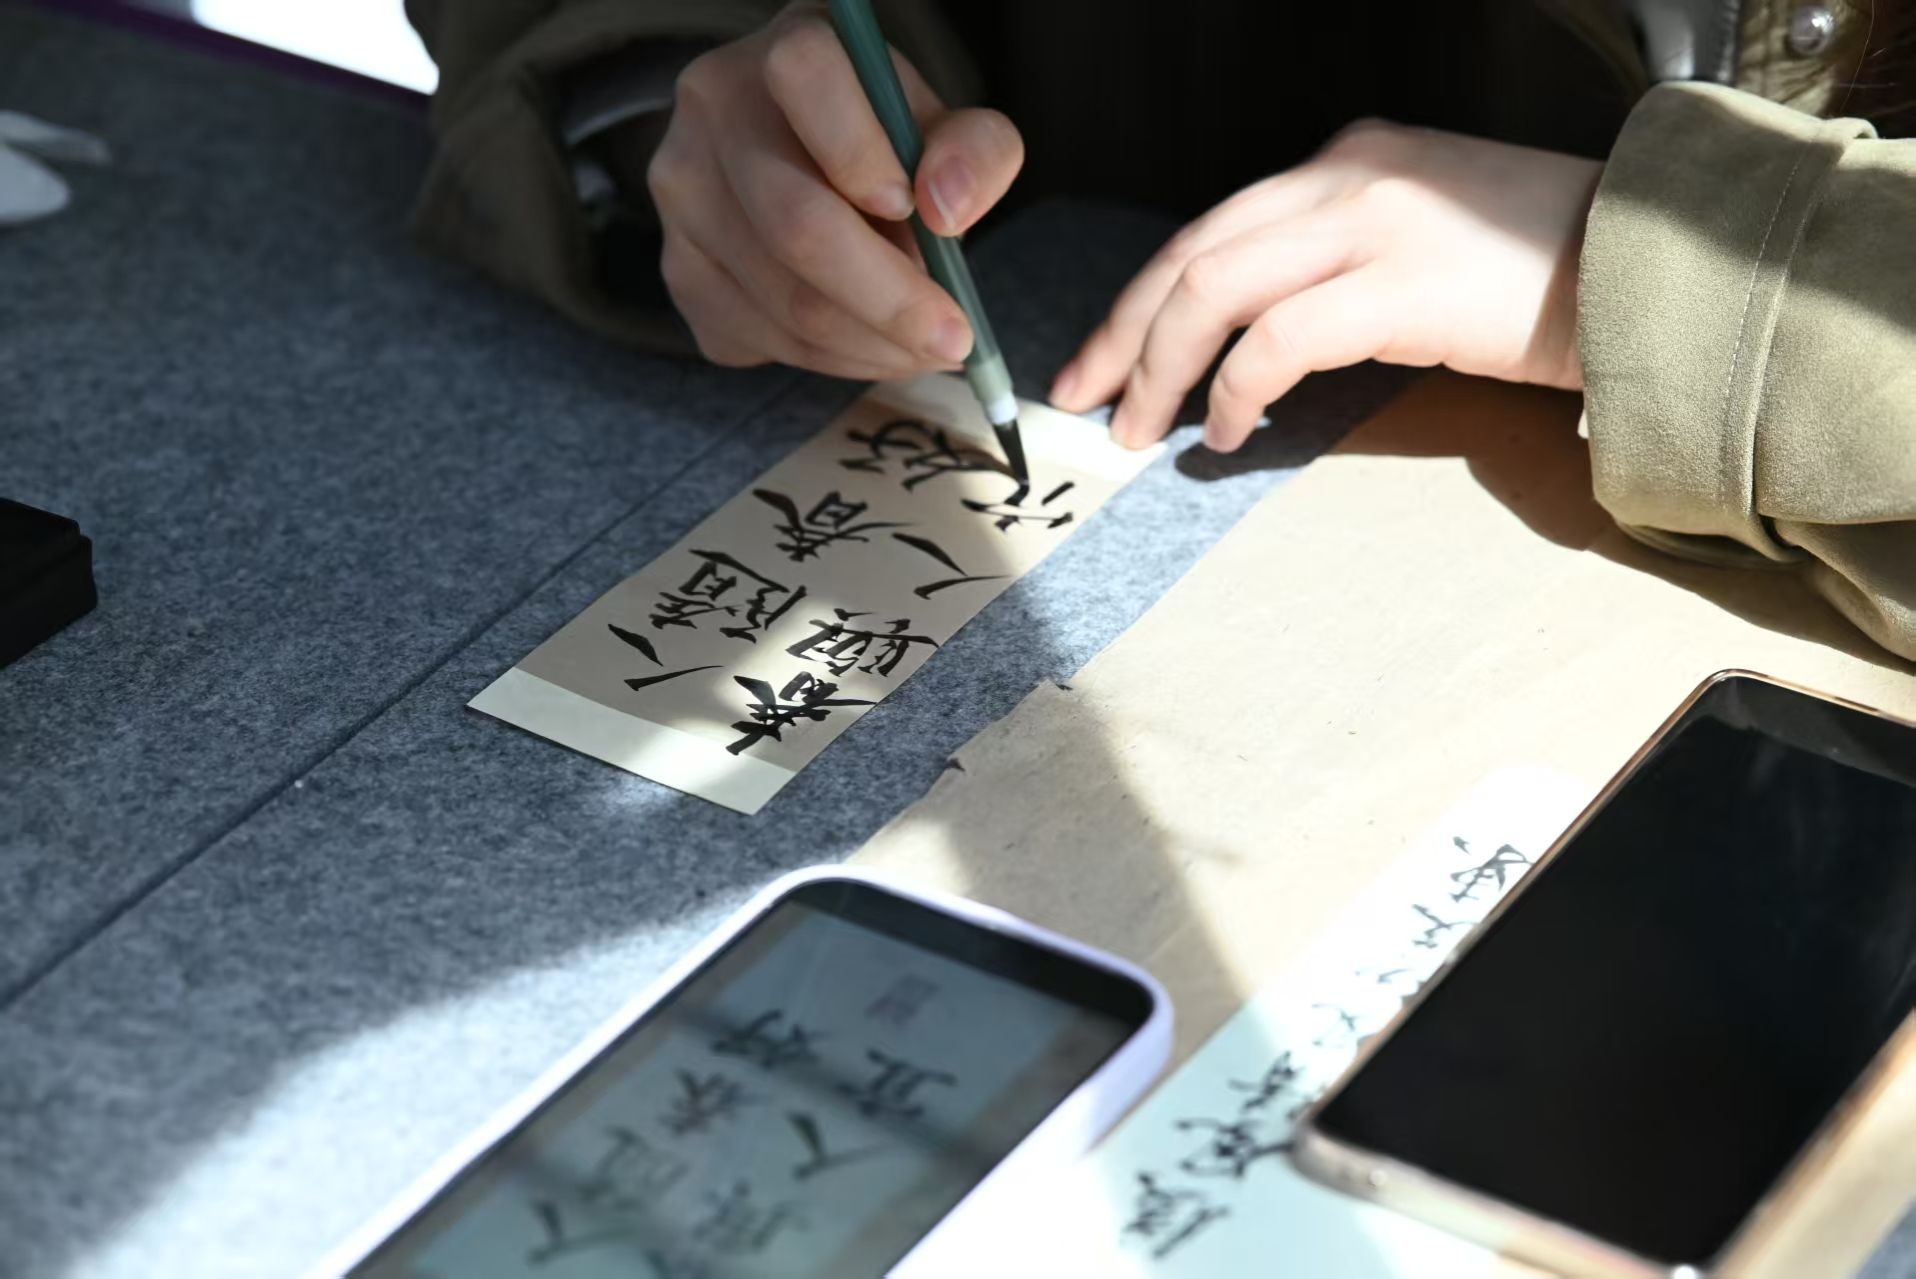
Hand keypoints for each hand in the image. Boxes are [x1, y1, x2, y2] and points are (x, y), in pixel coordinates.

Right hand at [647, 3, 1023, 377]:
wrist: (802, 161)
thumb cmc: (883, 142)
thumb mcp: (943, 125)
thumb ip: (974, 150)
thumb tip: (945, 209)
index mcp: (787, 48)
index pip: (806, 79)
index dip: (863, 153)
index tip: (923, 213)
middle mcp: (712, 112)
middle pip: (795, 223)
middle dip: (891, 301)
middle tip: (954, 339)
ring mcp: (683, 198)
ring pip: (784, 303)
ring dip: (873, 345)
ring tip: (923, 344)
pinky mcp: (680, 271)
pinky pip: (763, 341)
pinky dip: (835, 360)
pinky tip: (869, 342)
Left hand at [1050, 121, 1600, 450]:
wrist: (1652, 264)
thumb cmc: (1545, 272)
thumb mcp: (1424, 242)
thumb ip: (1339, 262)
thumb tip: (1258, 337)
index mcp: (1349, 161)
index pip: (1212, 228)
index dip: (1141, 299)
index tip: (1103, 358)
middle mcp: (1349, 174)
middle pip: (1191, 253)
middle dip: (1124, 335)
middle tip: (1088, 400)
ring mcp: (1374, 222)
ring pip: (1214, 288)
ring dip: (1163, 367)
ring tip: (1143, 429)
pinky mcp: (1401, 283)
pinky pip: (1278, 339)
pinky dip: (1237, 390)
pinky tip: (1229, 432)